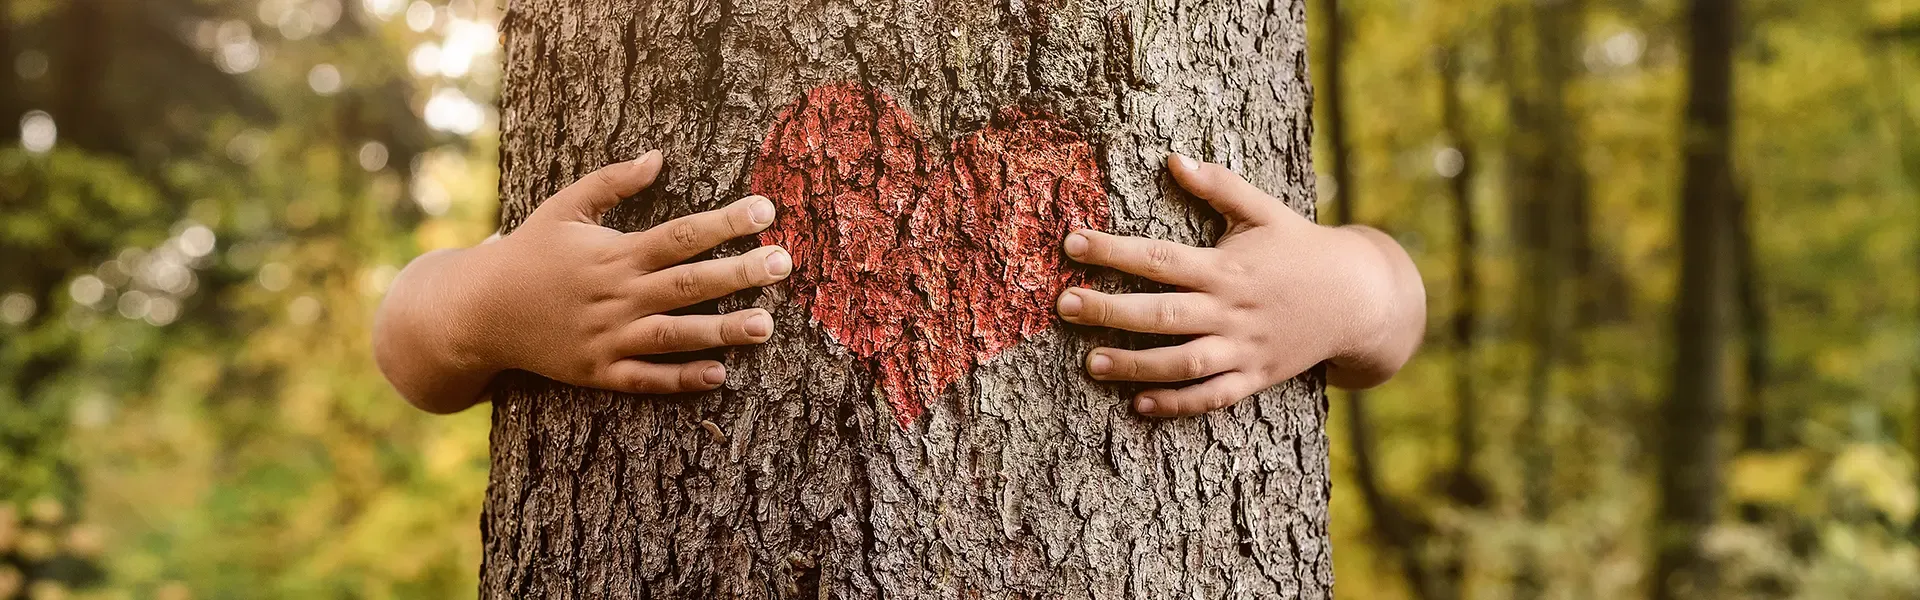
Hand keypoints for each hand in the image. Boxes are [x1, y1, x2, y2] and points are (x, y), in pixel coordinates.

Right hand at [373, 150, 792, 412]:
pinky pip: (645, 379)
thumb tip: (659, 156)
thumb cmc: (529, 252)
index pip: (680, 235)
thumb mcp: (564, 206)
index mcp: (613, 253)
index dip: (725, 223)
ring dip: (722, 331)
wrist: (478, 312)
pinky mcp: (598, 373)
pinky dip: (680, 379)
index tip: (767, 210)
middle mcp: (615, 295)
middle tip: (784, 264)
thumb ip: (612, 182)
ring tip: (767, 325)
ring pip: (674, 335)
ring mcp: (607, 337)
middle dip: (739, 273)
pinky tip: (720, 375)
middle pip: (688, 284)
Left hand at [1057, 153, 1425, 417]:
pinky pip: (1212, 397)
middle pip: (1162, 313)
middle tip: (1064, 305)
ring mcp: (1244, 348)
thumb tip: (1174, 157)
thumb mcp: (1264, 210)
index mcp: (1227, 266)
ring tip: (1091, 364)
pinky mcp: (1255, 377)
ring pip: (1182, 363)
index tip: (1071, 242)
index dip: (1112, 250)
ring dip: (1135, 365)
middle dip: (1110, 310)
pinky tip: (1139, 404)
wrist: (1359, 298)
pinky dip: (1177, 404)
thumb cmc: (1302, 248)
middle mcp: (1231, 310)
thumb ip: (1218, 185)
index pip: (1159, 257)